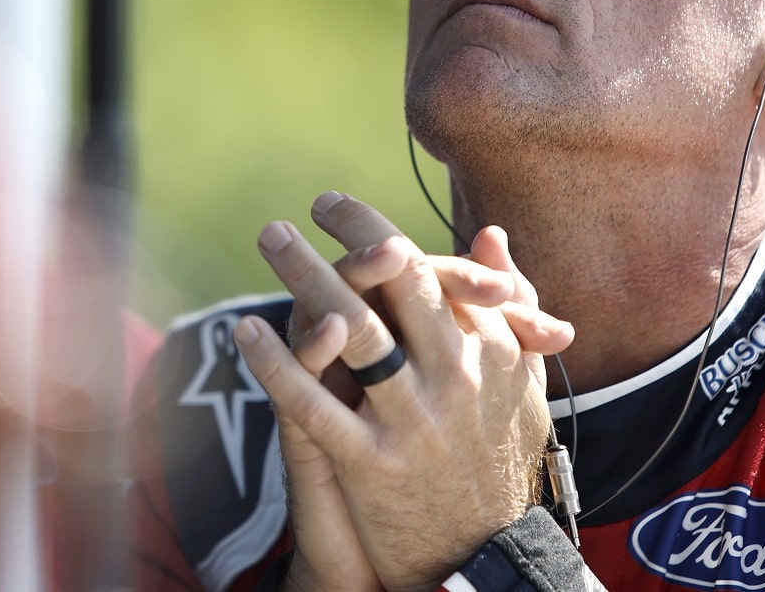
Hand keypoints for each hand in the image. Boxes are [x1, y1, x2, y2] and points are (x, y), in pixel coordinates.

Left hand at [237, 200, 565, 591]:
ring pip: (356, 331)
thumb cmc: (501, 456)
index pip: (428, 272)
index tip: (338, 209)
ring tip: (273, 237)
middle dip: (348, 238)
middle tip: (304, 209)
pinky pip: (314, 405)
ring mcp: (413, 421)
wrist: (490, 559)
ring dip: (307, 276)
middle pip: (396, 286)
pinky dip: (277, 362)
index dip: (378, 232)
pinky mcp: (373, 464)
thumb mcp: (519, 377)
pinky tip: (245, 328)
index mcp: (487, 351)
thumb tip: (488, 231)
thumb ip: (508, 301)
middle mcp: (454, 377)